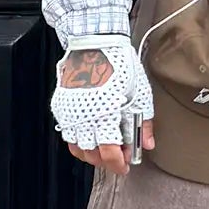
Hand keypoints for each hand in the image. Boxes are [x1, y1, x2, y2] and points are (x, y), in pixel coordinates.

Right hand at [51, 38, 155, 174]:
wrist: (95, 42)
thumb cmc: (118, 63)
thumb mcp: (140, 94)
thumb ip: (143, 123)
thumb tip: (146, 143)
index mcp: (105, 114)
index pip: (108, 153)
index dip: (117, 164)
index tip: (124, 165)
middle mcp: (84, 115)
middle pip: (91, 154)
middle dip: (106, 161)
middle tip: (118, 157)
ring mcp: (70, 111)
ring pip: (76, 146)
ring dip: (91, 153)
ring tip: (104, 148)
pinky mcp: (62, 105)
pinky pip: (66, 131)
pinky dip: (78, 139)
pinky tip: (91, 134)